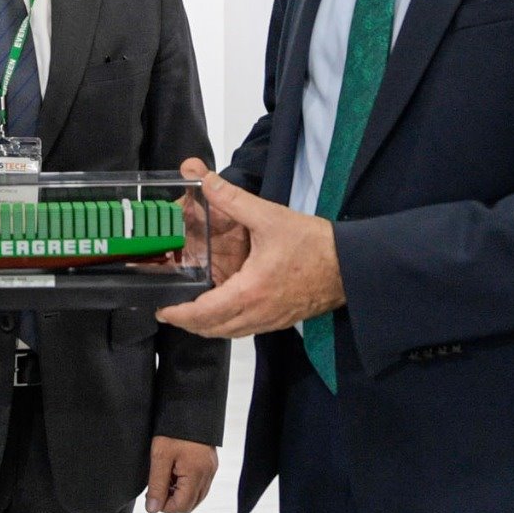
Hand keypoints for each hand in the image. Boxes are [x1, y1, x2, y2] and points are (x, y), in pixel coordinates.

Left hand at [143, 436, 218, 512]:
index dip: (164, 506)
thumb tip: (153, 510)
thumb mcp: (159, 456)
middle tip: (157, 487)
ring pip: (197, 495)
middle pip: (191, 503)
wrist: (190, 404)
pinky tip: (174, 471)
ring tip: (165, 477)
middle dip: (172, 501)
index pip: (182, 506)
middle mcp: (208, 474)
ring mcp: (211, 468)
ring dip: (180, 493)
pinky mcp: (211, 462)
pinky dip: (187, 484)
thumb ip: (157, 485)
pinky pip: (201, 483)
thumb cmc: (173, 429)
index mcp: (197, 474)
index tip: (151, 495)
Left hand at [157, 166, 343, 338]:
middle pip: (212, 329)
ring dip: (208, 325)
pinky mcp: (282, 320)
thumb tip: (203, 179)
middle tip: (171, 310)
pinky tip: (226, 309)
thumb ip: (233, 199)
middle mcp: (257, 313)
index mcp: (249, 292)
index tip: (162, 309)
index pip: (203, 314)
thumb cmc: (314, 244)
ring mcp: (270, 321)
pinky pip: (246, 329)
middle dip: (188, 323)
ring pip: (229, 332)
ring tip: (192, 311)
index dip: (179, 314)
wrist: (351, 265)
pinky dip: (229, 324)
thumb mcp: (269, 217)